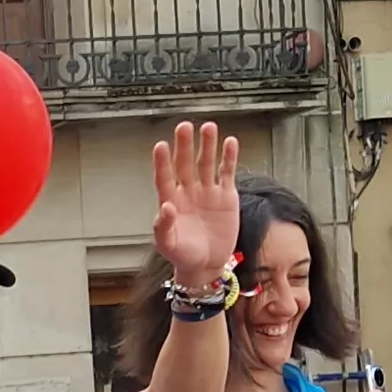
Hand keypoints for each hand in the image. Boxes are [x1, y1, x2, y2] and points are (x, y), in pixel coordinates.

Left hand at [149, 121, 243, 286]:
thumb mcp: (167, 245)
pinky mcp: (226, 196)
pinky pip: (227, 173)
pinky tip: (230, 142)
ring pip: (207, 163)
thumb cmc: (183, 255)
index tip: (161, 146)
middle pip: (185, 163)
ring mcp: (207, 192)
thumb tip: (164, 207)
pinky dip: (229, 158)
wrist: (206, 265)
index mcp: (170, 201)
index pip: (165, 177)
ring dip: (208, 145)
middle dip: (185, 145)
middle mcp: (188, 192)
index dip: (163, 162)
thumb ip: (163, 227)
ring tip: (209, 127)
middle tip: (185, 127)